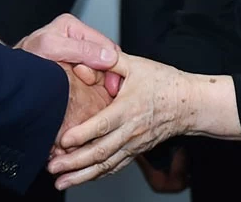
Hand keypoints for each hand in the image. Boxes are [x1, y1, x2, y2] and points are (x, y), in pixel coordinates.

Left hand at [17, 14, 122, 94]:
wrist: (9, 77)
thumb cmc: (25, 60)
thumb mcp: (52, 48)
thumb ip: (81, 49)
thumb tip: (109, 57)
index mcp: (72, 26)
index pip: (106, 45)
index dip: (113, 65)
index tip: (112, 83)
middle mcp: (75, 39)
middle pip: (105, 59)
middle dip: (104, 75)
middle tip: (96, 88)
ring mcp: (75, 55)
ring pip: (99, 71)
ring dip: (97, 83)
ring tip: (86, 90)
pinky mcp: (72, 70)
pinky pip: (90, 80)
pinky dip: (90, 88)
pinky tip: (85, 94)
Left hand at [48, 54, 193, 189]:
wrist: (188, 103)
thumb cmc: (164, 82)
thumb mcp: (137, 65)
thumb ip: (111, 61)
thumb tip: (88, 57)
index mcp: (128, 108)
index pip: (102, 125)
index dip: (82, 134)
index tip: (62, 141)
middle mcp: (130, 131)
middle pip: (100, 151)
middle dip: (74, 162)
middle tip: (52, 167)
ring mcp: (133, 144)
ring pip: (105, 165)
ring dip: (82, 175)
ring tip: (61, 182)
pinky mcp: (136, 151)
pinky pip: (115, 167)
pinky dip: (97, 175)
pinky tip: (82, 179)